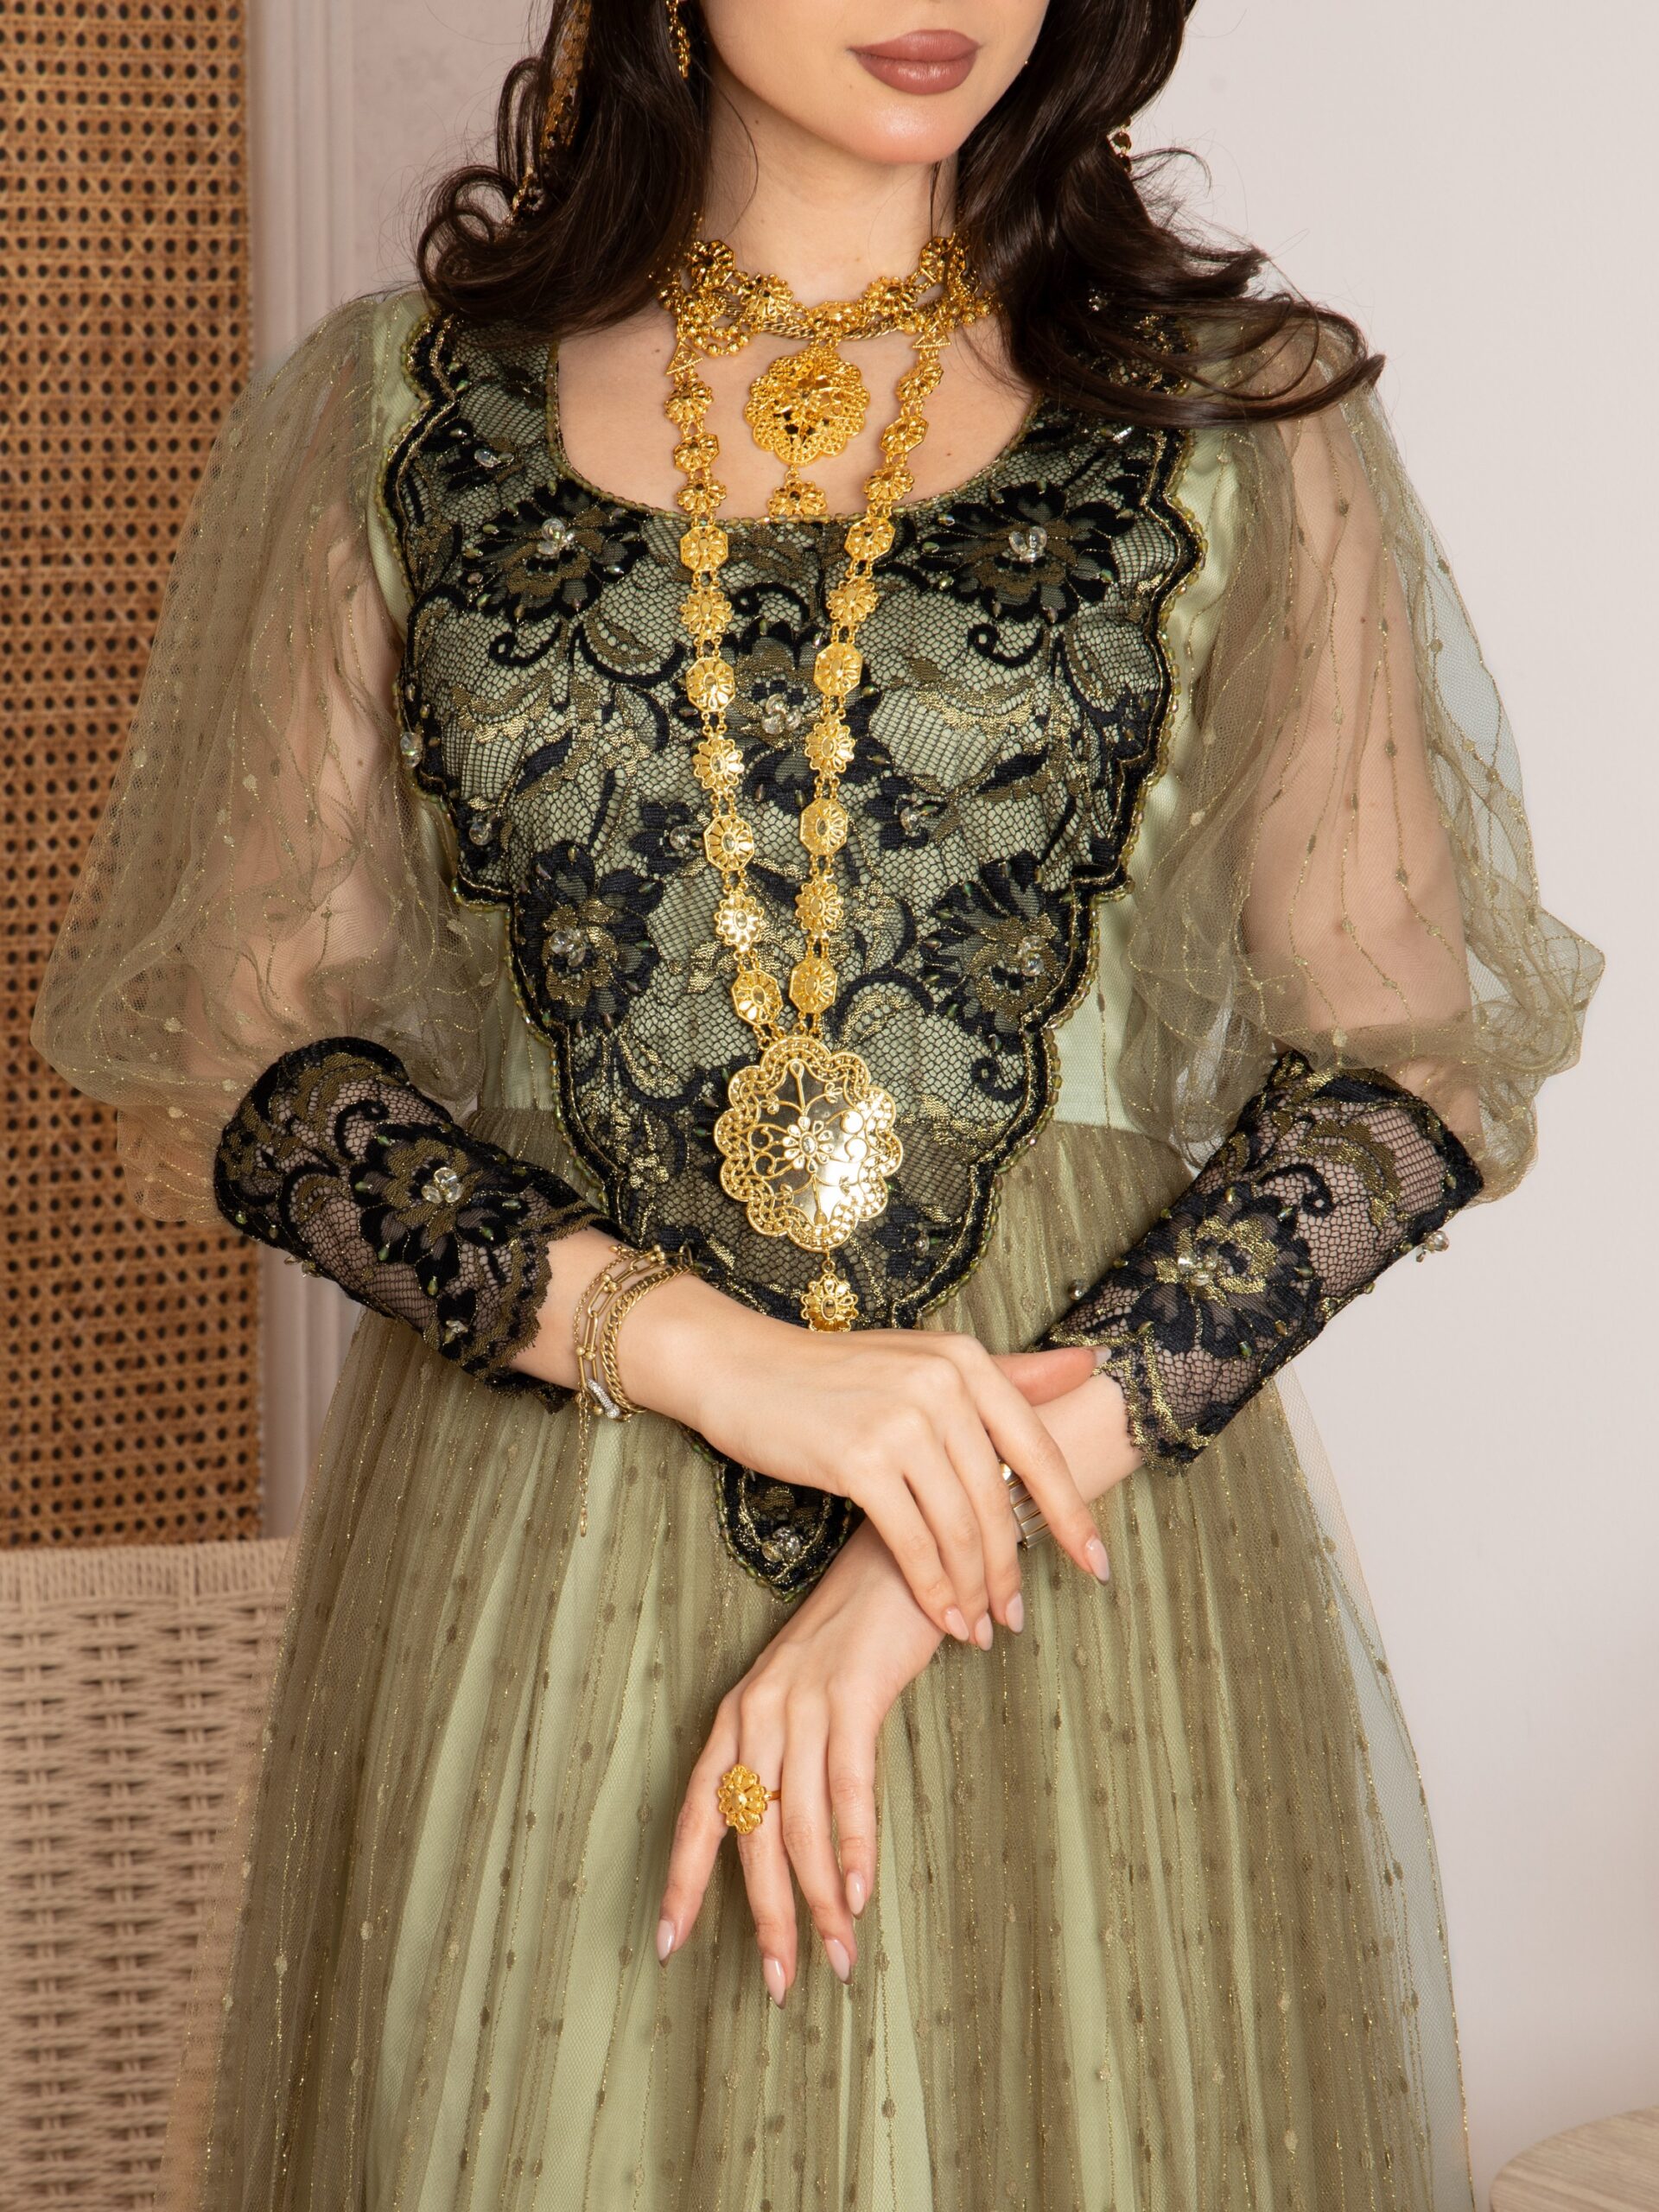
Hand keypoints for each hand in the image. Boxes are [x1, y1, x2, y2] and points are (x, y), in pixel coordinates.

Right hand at [626, 1276, 1106, 1646]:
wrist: (741, 1367)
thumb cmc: (833, 1373)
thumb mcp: (922, 1359)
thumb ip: (1007, 1371)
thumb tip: (1092, 1365)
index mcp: (965, 1359)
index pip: (1037, 1448)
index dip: (1072, 1512)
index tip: (1096, 1564)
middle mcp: (942, 1384)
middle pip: (997, 1498)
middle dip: (1012, 1569)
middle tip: (1016, 1617)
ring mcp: (902, 1420)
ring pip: (960, 1528)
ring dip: (974, 1590)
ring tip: (980, 1630)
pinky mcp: (860, 1459)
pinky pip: (913, 1542)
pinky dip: (934, 1589)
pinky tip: (943, 1619)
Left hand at [655, 1512, 943, 2004]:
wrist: (903, 1555)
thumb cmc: (860, 1633)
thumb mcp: (808, 1693)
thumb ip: (792, 1754)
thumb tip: (796, 1843)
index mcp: (738, 1713)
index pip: (700, 1809)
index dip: (683, 1877)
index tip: (668, 1943)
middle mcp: (757, 1709)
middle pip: (748, 1831)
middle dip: (763, 1914)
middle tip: (777, 1982)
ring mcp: (800, 1699)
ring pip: (797, 1821)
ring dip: (817, 1899)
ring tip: (836, 1956)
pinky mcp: (851, 1691)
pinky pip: (846, 1783)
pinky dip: (852, 1843)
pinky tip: (858, 1891)